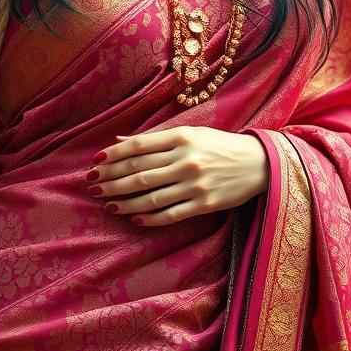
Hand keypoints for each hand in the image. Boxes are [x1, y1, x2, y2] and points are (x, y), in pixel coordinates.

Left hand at [84, 125, 269, 226]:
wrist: (258, 163)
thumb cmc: (219, 145)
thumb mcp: (190, 133)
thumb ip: (155, 139)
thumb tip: (119, 141)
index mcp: (181, 137)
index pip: (139, 146)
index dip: (113, 155)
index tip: (95, 161)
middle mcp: (186, 159)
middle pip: (139, 172)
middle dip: (111, 179)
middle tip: (92, 185)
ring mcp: (195, 184)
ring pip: (150, 196)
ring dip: (124, 200)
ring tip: (107, 202)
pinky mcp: (204, 204)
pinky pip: (170, 214)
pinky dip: (149, 217)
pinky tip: (133, 217)